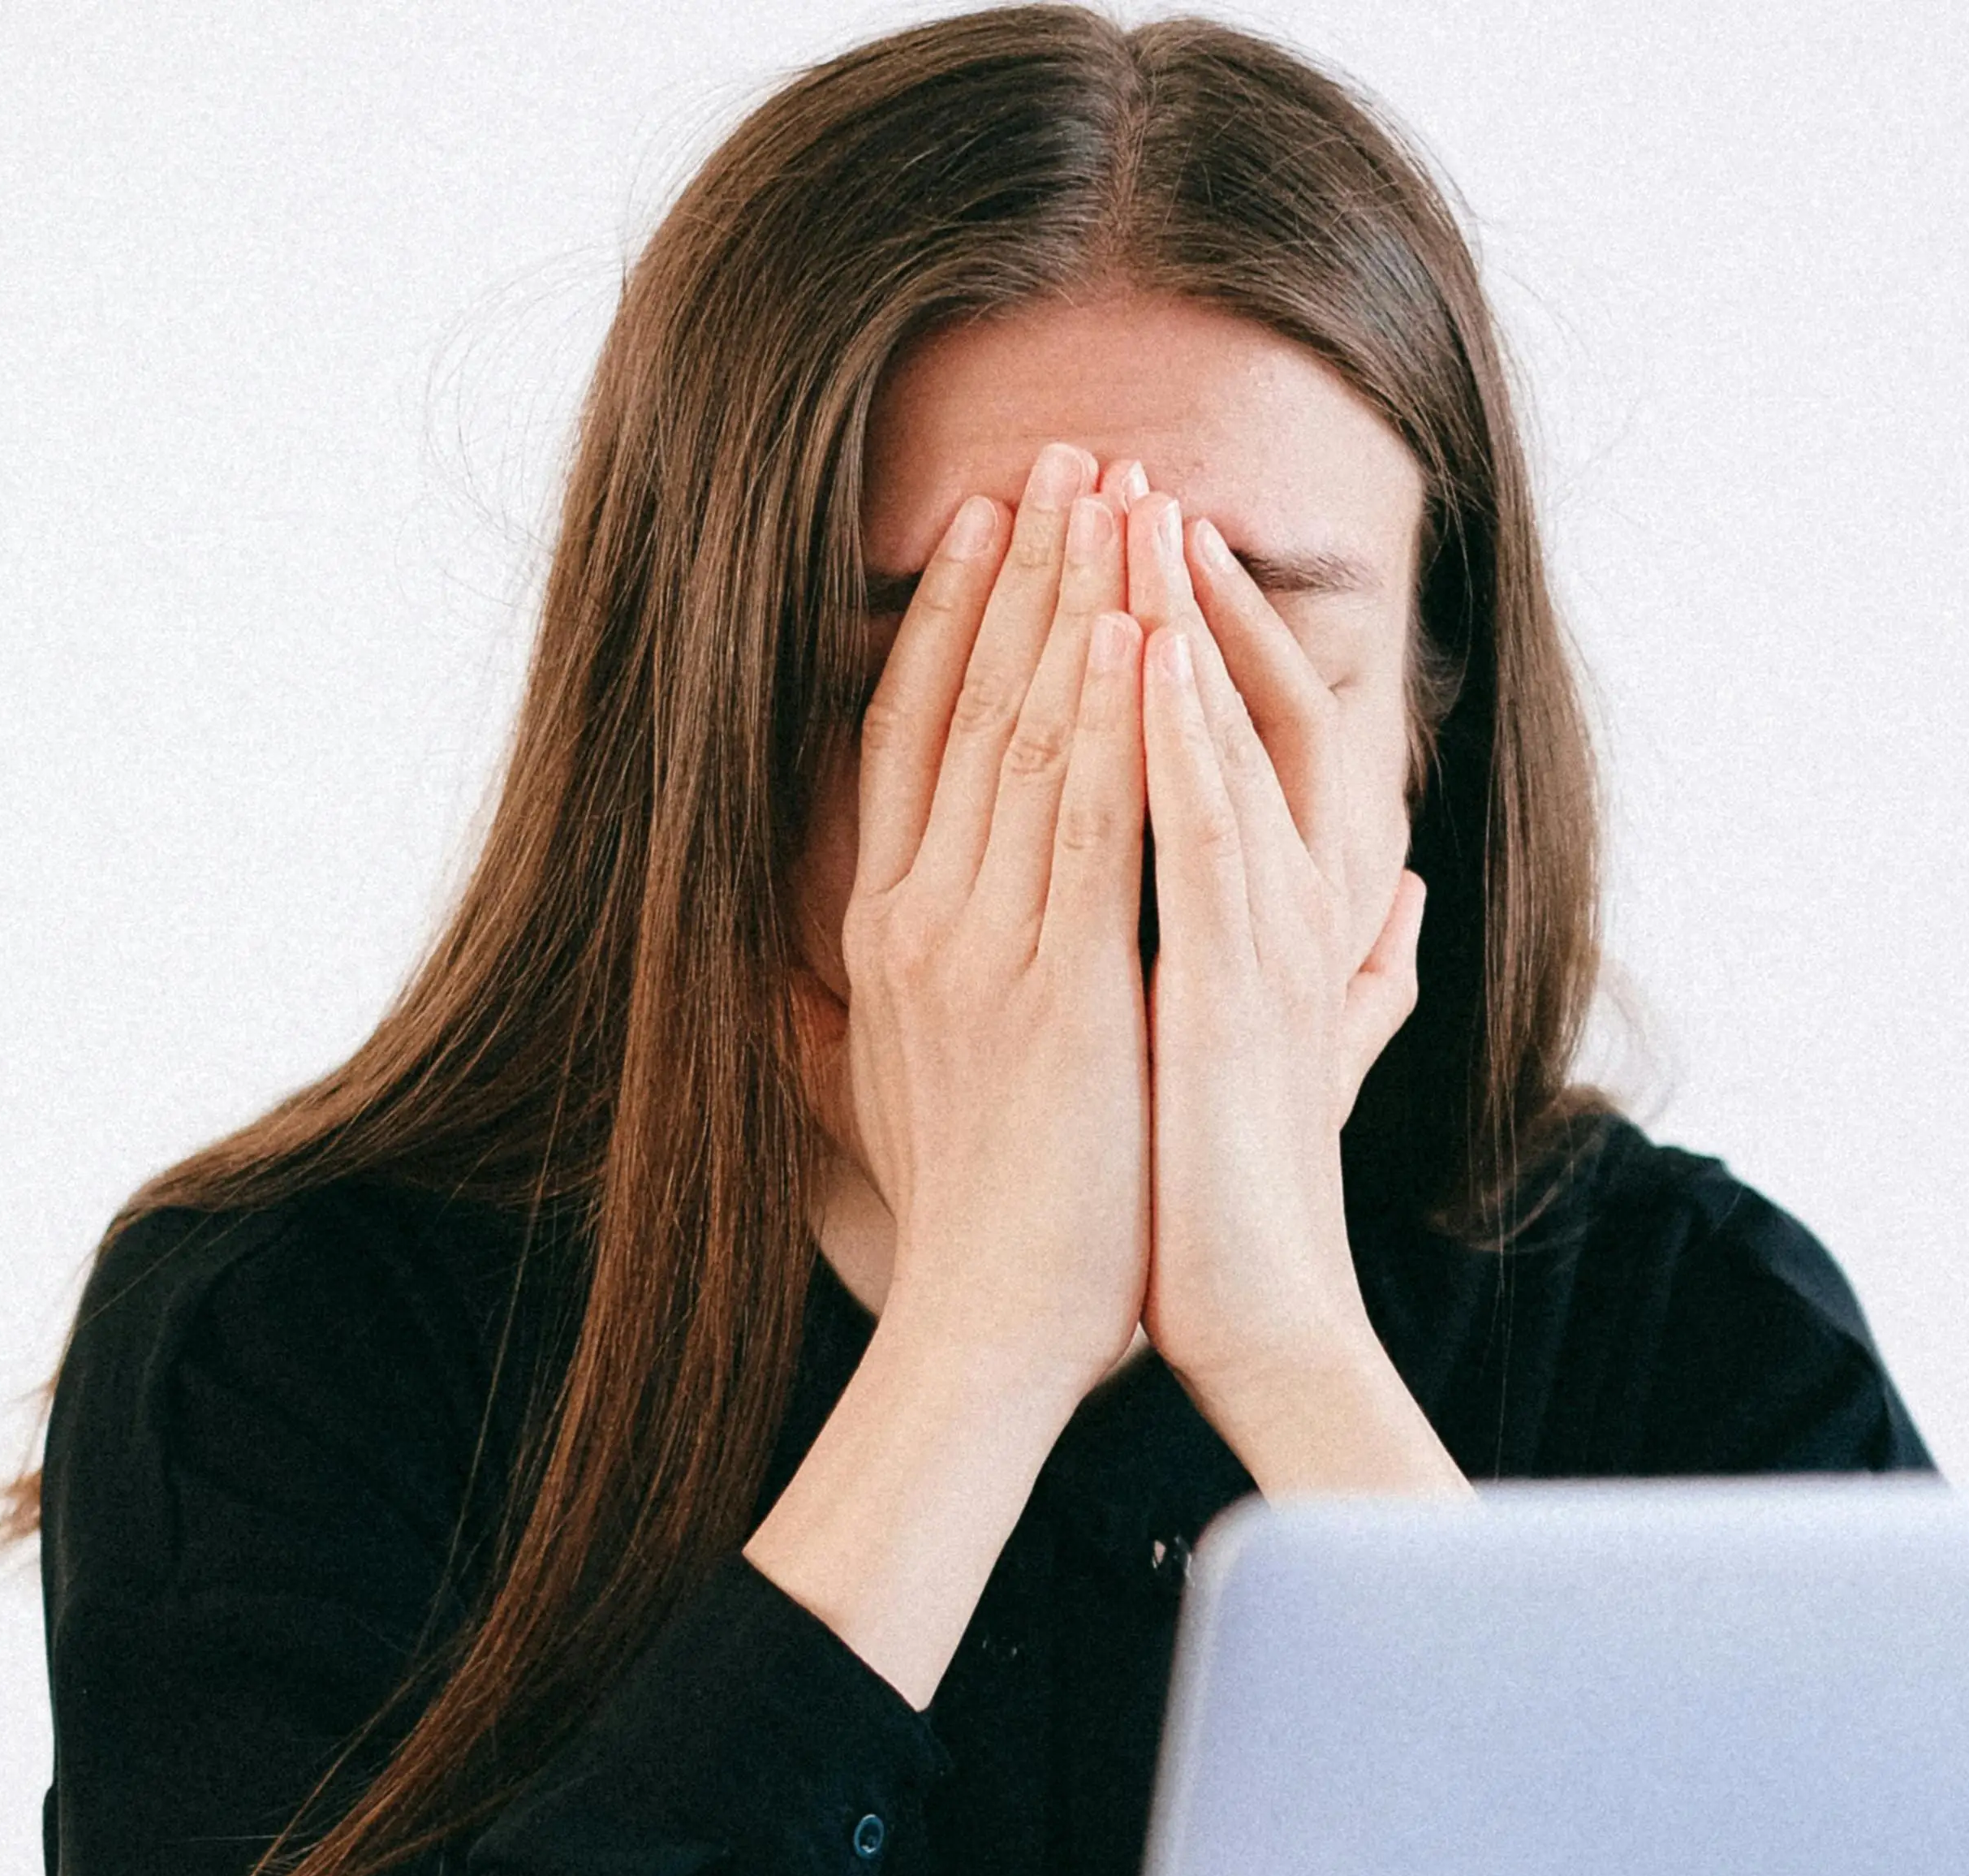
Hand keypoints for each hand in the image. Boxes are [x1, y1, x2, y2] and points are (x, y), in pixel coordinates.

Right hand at [823, 441, 1154, 1413]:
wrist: (991, 1328)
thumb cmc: (975, 1224)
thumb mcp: (904, 1090)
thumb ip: (883, 1009)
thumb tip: (832, 974)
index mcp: (887, 933)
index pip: (911, 735)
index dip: (952, 617)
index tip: (995, 519)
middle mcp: (917, 918)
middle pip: (966, 704)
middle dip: (1023, 569)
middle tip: (1070, 452)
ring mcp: (980, 945)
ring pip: (1027, 735)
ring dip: (1075, 602)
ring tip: (1114, 491)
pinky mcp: (1056, 983)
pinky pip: (1085, 821)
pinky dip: (1110, 718)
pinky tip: (1136, 626)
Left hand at [1121, 487, 1435, 1456]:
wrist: (1256, 1321)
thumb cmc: (1239, 1202)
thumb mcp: (1288, 1055)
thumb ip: (1356, 976)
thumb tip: (1410, 908)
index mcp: (1281, 914)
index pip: (1246, 730)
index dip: (1197, 629)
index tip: (1134, 539)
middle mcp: (1285, 907)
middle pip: (1234, 703)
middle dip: (1176, 584)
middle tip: (1121, 469)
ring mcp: (1262, 941)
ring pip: (1221, 743)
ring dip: (1178, 621)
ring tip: (1131, 510)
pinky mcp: (1227, 987)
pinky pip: (1198, 833)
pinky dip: (1174, 737)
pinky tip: (1139, 654)